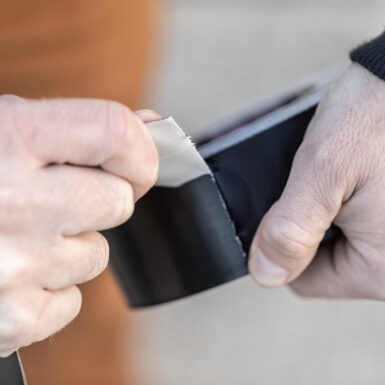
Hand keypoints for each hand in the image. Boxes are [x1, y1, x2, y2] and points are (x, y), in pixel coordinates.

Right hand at [0, 97, 158, 355]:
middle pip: (119, 202)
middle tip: (57, 196)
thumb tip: (153, 127)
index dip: (140, 151)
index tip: (135, 163)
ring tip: (16, 234)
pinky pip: (71, 301)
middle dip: (99, 200)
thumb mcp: (3, 129)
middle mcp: (12, 202)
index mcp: (8, 137)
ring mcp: (11, 267)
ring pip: (97, 255)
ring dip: (69, 245)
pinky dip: (49, 289)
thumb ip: (80, 129)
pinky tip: (9, 272)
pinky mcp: (8, 320)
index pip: (116, 134)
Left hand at [248, 63, 384, 299]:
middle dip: (309, 225)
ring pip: (337, 244)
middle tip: (322, 185)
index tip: (285, 212)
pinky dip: (341, 203)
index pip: (304, 281)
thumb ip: (289, 230)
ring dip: (325, 212)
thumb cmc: (378, 116)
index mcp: (384, 267)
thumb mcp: (321, 172)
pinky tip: (348, 178)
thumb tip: (266, 272)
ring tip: (338, 177)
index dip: (283, 247)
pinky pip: (355, 225)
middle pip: (322, 264)